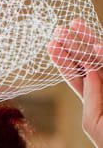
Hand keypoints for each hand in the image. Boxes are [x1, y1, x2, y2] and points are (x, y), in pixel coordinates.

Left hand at [48, 19, 102, 147]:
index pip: (77, 76)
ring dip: (89, 39)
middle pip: (87, 61)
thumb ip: (91, 97)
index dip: (63, 60)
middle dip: (73, 44)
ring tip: (74, 24)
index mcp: (95, 99)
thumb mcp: (94, 123)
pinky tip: (96, 47)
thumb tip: (89, 69)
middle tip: (59, 29)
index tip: (51, 44)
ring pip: (102, 56)